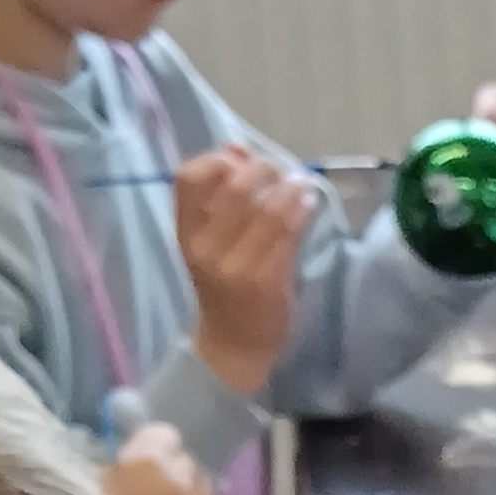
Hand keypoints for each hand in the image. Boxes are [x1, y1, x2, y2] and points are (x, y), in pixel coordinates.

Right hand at [171, 145, 318, 396]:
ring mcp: (236, 266)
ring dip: (291, 188)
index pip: (187, 179)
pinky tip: (309, 204)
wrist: (233, 347)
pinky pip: (288, 233)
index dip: (216, 159)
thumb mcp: (210, 243)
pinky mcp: (266, 280)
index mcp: (186, 235)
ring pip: (267, 209)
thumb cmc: (224, 288)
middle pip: (236, 187)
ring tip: (302, 184)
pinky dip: (302, 210)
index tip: (239, 160)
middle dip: (264, 168)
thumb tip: (236, 146)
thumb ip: (219, 197)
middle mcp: (206, 248)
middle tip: (281, 170)